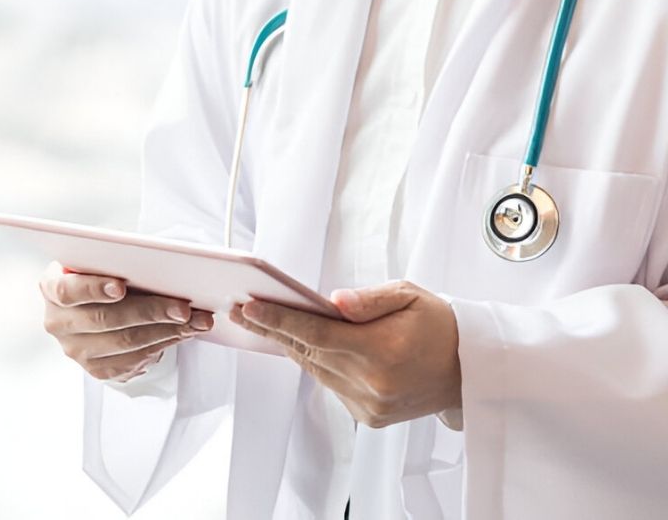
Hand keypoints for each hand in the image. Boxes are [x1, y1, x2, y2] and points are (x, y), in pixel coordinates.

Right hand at [40, 262, 213, 381]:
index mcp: (52, 287)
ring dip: (166, 331)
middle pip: (104, 320)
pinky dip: (164, 344)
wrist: (99, 304)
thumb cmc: (103, 274)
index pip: (67, 290)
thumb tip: (154, 260)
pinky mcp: (97, 368)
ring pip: (125, 343)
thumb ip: (115, 257)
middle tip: (182, 307)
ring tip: (196, 320)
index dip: (93, 289)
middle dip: (150, 312)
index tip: (121, 286)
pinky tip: (184, 332)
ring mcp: (75, 349)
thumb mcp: (101, 260)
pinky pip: (134, 361)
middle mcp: (58, 322)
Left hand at [230, 281, 459, 427]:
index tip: (250, 308)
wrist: (470, 369)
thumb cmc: (440, 326)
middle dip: (273, 330)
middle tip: (243, 311)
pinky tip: (307, 345)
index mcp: (382, 350)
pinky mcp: (369, 416)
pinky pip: (331, 385)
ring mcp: (370, 404)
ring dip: (292, 346)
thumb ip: (368, 300)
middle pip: (309, 352)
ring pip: (316, 370)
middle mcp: (373, 383)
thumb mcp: (409, 296)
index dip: (279, 320)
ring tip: (265, 322)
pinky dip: (319, 364)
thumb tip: (332, 302)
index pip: (317, 333)